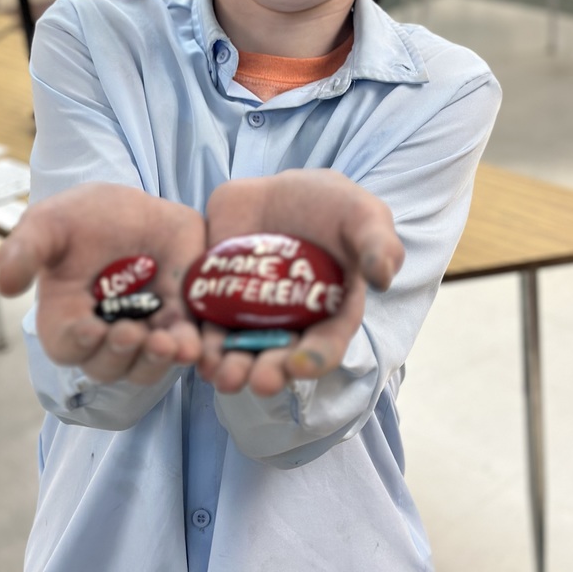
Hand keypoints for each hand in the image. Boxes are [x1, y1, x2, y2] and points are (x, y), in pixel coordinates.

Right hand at [0, 183, 206, 384]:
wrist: (134, 207)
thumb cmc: (83, 218)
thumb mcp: (49, 223)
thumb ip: (25, 250)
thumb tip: (6, 285)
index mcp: (66, 317)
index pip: (67, 346)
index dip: (78, 343)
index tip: (91, 329)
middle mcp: (104, 334)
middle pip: (109, 366)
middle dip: (120, 354)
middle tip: (132, 333)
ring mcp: (144, 331)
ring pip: (146, 366)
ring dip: (155, 361)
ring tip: (168, 344)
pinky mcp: (180, 320)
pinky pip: (184, 347)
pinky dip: (188, 351)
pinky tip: (193, 344)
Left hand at [196, 169, 403, 395]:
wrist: (281, 190)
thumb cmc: (332, 207)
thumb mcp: (362, 216)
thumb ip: (377, 243)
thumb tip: (383, 277)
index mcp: (330, 315)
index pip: (324, 347)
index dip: (313, 359)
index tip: (299, 364)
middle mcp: (290, 325)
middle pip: (278, 358)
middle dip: (267, 372)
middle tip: (257, 381)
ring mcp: (250, 315)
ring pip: (238, 349)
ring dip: (229, 366)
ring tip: (218, 373)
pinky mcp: (215, 298)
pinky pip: (204, 323)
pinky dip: (196, 338)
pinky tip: (190, 347)